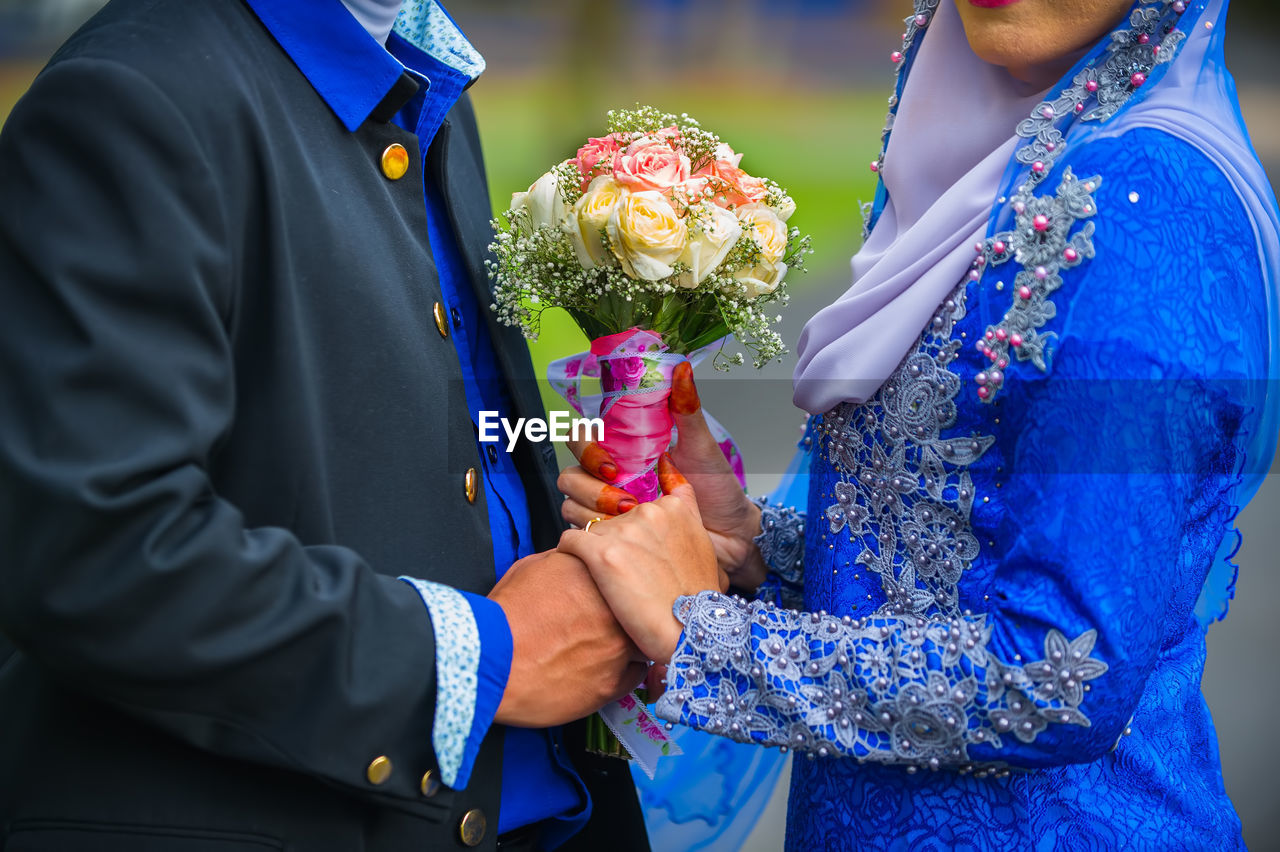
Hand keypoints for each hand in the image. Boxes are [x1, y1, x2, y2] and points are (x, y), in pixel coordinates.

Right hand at [488, 550, 647, 726]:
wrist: (490, 663)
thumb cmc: (504, 616)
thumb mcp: (532, 568)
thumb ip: (567, 562)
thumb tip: (580, 561)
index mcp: (598, 575)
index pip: (627, 575)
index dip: (618, 586)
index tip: (608, 593)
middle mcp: (616, 609)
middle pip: (641, 609)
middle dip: (627, 614)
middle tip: (606, 621)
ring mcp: (619, 648)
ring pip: (643, 642)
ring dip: (628, 643)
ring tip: (602, 647)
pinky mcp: (613, 683)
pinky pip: (635, 675)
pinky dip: (622, 672)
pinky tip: (600, 669)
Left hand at [558, 454, 725, 662]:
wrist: (690, 634)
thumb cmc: (695, 597)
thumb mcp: (703, 543)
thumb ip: (685, 506)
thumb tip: (668, 463)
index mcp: (673, 508)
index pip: (635, 506)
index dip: (631, 531)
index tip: (633, 552)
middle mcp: (648, 513)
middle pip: (612, 519)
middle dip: (612, 543)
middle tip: (622, 575)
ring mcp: (624, 532)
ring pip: (590, 530)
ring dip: (592, 553)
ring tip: (604, 582)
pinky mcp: (601, 554)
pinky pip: (569, 541)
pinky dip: (569, 554)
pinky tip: (580, 574)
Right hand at [560, 361, 766, 590]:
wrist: (732, 535)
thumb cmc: (718, 490)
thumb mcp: (703, 446)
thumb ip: (686, 408)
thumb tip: (682, 367)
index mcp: (626, 449)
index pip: (583, 437)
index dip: (585, 447)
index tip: (614, 464)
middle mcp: (612, 477)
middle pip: (570, 473)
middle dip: (590, 486)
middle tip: (624, 498)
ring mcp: (610, 508)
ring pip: (571, 503)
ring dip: (593, 511)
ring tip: (631, 517)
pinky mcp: (614, 536)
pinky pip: (585, 534)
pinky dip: (598, 534)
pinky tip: (628, 536)